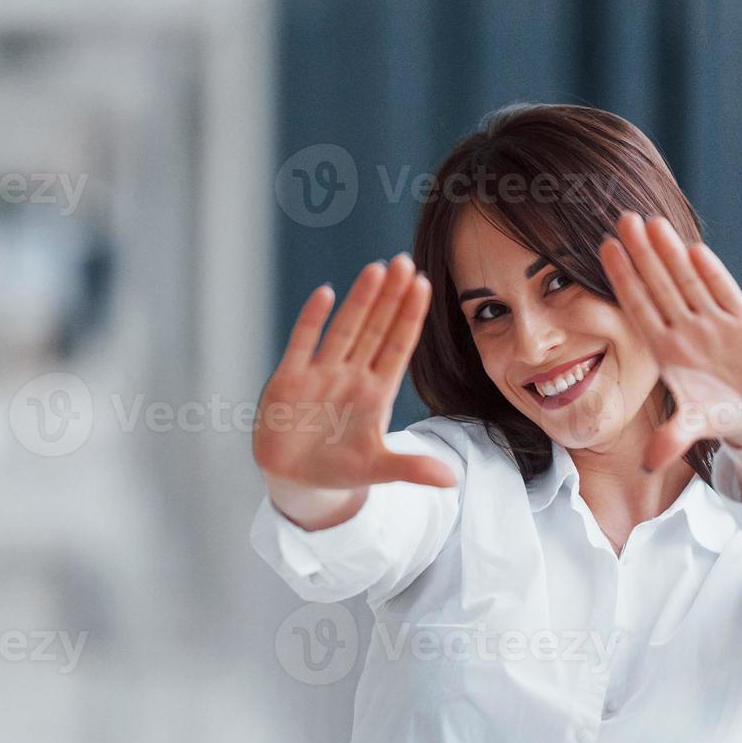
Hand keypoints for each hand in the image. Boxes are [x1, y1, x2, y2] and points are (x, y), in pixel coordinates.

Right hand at [253, 253, 457, 494]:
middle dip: (390, 296)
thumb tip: (452, 481)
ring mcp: (320, 375)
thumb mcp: (378, 469)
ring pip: (344, 330)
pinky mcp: (289, 380)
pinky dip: (311, 320)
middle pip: (375, 329)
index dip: (410, 317)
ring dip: (359, 301)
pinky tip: (325, 293)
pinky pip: (302, 344)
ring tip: (376, 268)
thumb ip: (411, 469)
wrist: (296, 479)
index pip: (398, 347)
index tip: (423, 285)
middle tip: (406, 261)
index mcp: (376, 393)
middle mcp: (351, 377)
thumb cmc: (339, 468)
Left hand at [597, 212, 741, 473]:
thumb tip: (651, 462)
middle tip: (621, 218)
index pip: (639, 306)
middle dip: (641, 253)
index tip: (604, 250)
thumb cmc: (719, 413)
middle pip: (659, 284)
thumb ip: (673, 438)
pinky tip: (694, 249)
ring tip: (651, 221)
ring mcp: (715, 323)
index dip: (623, 278)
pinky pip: (724, 292)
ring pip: (688, 281)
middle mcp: (687, 330)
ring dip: (670, 252)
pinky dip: (711, 273)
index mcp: (668, 350)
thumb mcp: (693, 426)